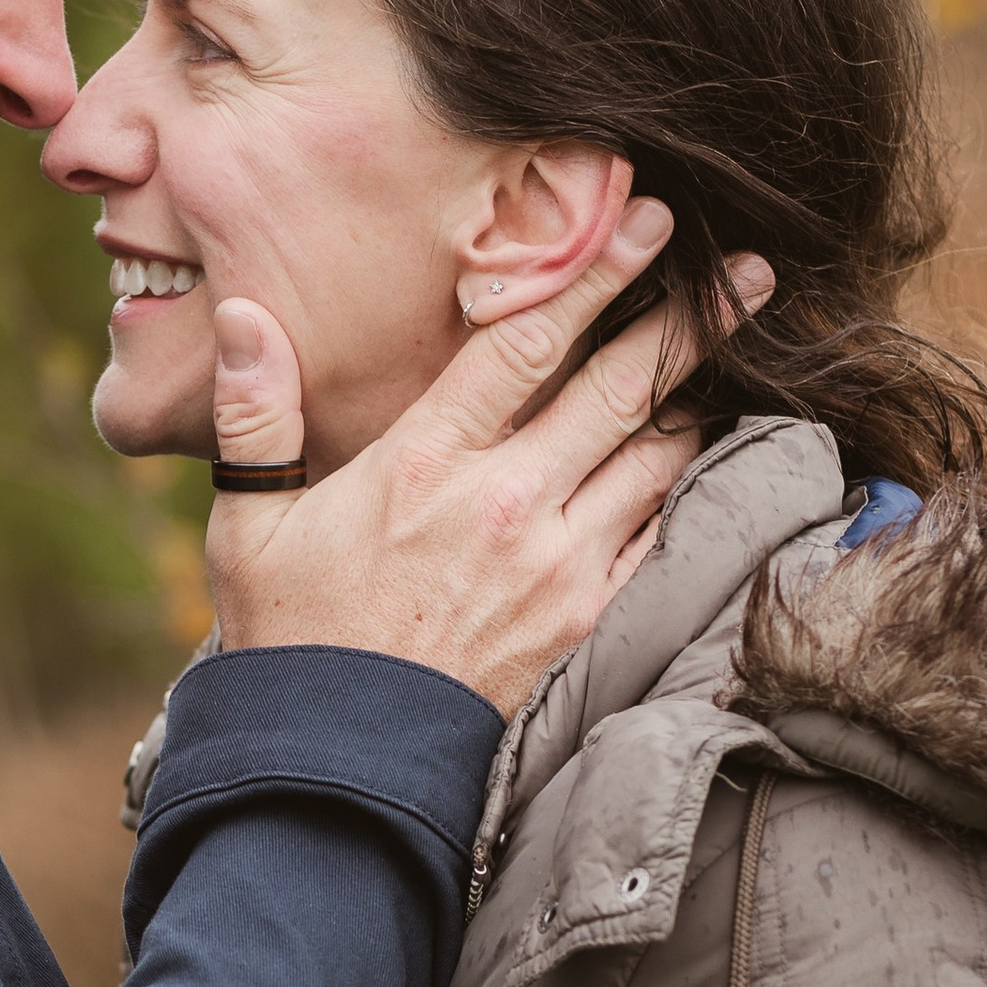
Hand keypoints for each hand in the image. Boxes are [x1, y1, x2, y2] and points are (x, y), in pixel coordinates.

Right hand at [207, 206, 772, 717]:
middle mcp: (505, 503)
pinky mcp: (583, 616)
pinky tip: (705, 446)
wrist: (341, 763)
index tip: (649, 223)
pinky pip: (656, 531)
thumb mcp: (249, 522)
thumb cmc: (290, 636)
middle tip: (744, 270)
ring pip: (654, 456)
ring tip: (739, 343)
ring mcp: (556, 563)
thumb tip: (241, 314)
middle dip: (686, 320)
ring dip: (697, 394)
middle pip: (618, 388)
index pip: (526, 344)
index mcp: (424, 463)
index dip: (596, 274)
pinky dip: (684, 481)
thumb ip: (255, 411)